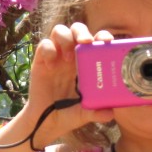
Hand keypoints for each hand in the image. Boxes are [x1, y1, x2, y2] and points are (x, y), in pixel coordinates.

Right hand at [25, 22, 113, 143]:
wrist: (48, 122)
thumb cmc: (70, 112)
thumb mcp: (84, 113)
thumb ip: (95, 112)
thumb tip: (110, 114)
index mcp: (88, 62)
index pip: (97, 40)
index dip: (102, 36)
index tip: (108, 41)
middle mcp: (73, 55)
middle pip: (78, 29)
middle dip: (83, 32)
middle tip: (87, 42)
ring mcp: (56, 56)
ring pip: (60, 31)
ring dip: (65, 38)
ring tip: (69, 57)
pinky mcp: (41, 61)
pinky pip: (44, 45)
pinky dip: (49, 50)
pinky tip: (51, 66)